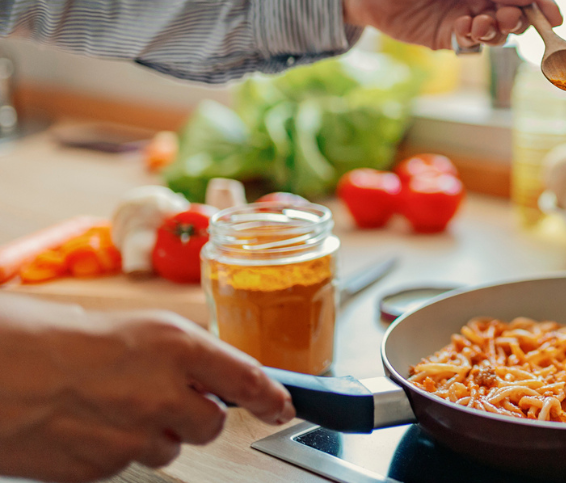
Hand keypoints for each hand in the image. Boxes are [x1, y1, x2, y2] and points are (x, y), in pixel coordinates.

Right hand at [0, 297, 293, 482]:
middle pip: (212, 424)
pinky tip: (87, 424)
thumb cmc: (51, 339)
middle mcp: (163, 391)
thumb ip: (180, 354)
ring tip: (108, 404)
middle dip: (194, 414)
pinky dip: (116, 448)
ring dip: (152, 432)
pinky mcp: (104, 468)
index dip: (272, 397)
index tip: (283, 406)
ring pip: (170, 447)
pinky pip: (129, 463)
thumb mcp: (134, 329)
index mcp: (175, 345)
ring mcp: (134, 435)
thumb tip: (214, 376)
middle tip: (156, 396)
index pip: (247, 378)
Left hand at [342, 0, 563, 50]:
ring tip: (478, 24)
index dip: (544, 0)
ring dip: (495, 32)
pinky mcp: (447, 36)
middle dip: (517, 19)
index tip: (553, 17)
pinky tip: (460, 30)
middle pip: (519, 12)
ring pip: (499, 32)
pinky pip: (473, 45)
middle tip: (505, 19)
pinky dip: (473, 41)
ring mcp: (466, 13)